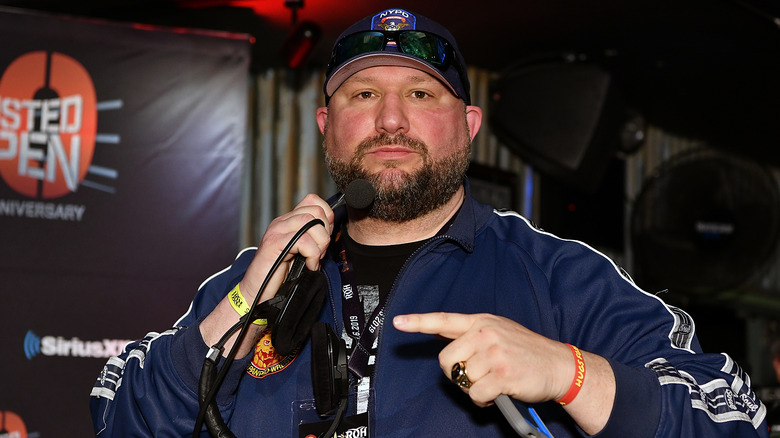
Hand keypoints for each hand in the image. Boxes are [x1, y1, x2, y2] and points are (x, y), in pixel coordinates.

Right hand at [242, 194, 334, 303]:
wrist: (256, 291)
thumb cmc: (278, 275)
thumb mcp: (301, 253)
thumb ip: (312, 239)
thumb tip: (330, 231)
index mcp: (288, 222)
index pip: (313, 201)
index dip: (327, 217)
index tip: (326, 236)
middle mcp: (282, 222)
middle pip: (316, 211)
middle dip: (325, 233)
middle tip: (320, 252)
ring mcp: (277, 231)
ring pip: (311, 222)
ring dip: (319, 244)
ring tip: (314, 259)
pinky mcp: (275, 243)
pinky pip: (304, 241)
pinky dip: (312, 255)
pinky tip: (308, 265)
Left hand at [392, 312, 573, 405]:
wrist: (559, 365)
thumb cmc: (527, 351)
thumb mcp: (499, 331)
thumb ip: (471, 334)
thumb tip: (441, 336)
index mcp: (482, 321)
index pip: (444, 320)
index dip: (418, 322)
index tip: (398, 322)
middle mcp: (486, 333)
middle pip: (446, 360)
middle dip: (456, 373)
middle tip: (475, 376)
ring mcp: (494, 353)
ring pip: (462, 379)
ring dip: (474, 388)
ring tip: (493, 382)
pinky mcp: (502, 373)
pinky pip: (475, 393)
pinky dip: (483, 400)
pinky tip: (497, 393)